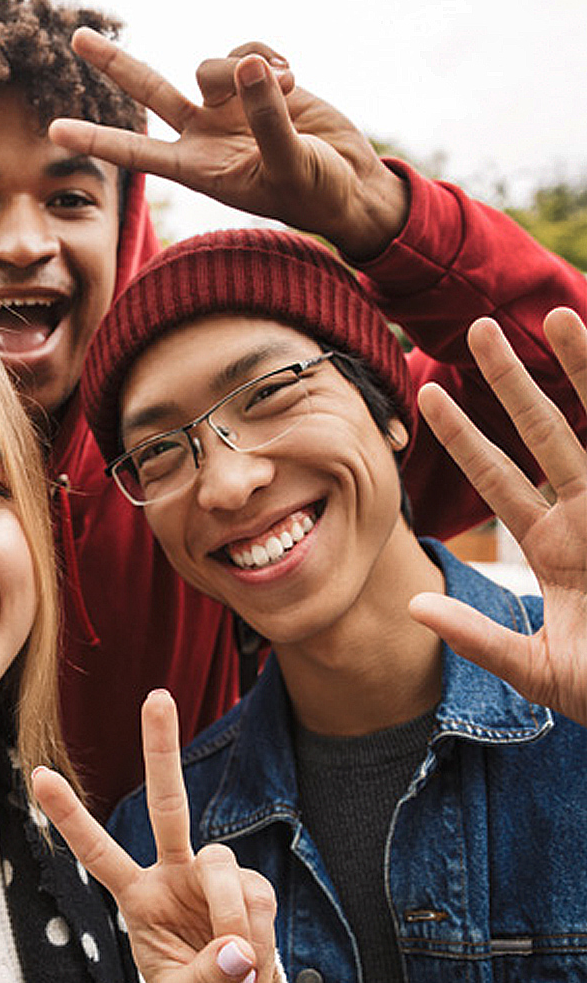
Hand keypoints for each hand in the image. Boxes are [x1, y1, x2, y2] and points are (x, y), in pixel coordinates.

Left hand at [33, 689, 276, 982]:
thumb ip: (205, 978)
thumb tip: (238, 948)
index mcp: (137, 895)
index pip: (98, 851)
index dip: (71, 816)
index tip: (37, 775)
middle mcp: (173, 871)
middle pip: (167, 803)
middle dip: (162, 749)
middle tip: (155, 696)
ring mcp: (212, 875)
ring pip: (221, 867)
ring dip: (231, 915)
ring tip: (237, 961)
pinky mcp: (251, 886)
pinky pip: (258, 900)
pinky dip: (259, 935)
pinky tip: (254, 958)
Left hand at [48, 28, 407, 259]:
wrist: (351, 183)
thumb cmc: (317, 192)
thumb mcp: (291, 162)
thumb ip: (266, 117)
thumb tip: (246, 65)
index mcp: (198, 169)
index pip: (136, 153)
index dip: (96, 139)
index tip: (53, 130)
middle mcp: (203, 135)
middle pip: (148, 91)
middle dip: (113, 63)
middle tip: (75, 36)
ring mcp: (228, 108)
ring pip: (210, 64)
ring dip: (246, 69)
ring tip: (289, 90)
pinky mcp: (257, 83)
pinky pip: (247, 52)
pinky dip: (269, 57)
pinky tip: (295, 78)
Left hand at [409, 309, 586, 723]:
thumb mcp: (537, 670)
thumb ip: (478, 638)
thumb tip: (413, 604)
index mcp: (554, 546)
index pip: (497, 477)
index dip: (464, 436)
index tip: (428, 395)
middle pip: (542, 431)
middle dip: (510, 382)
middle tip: (477, 328)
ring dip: (580, 368)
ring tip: (554, 312)